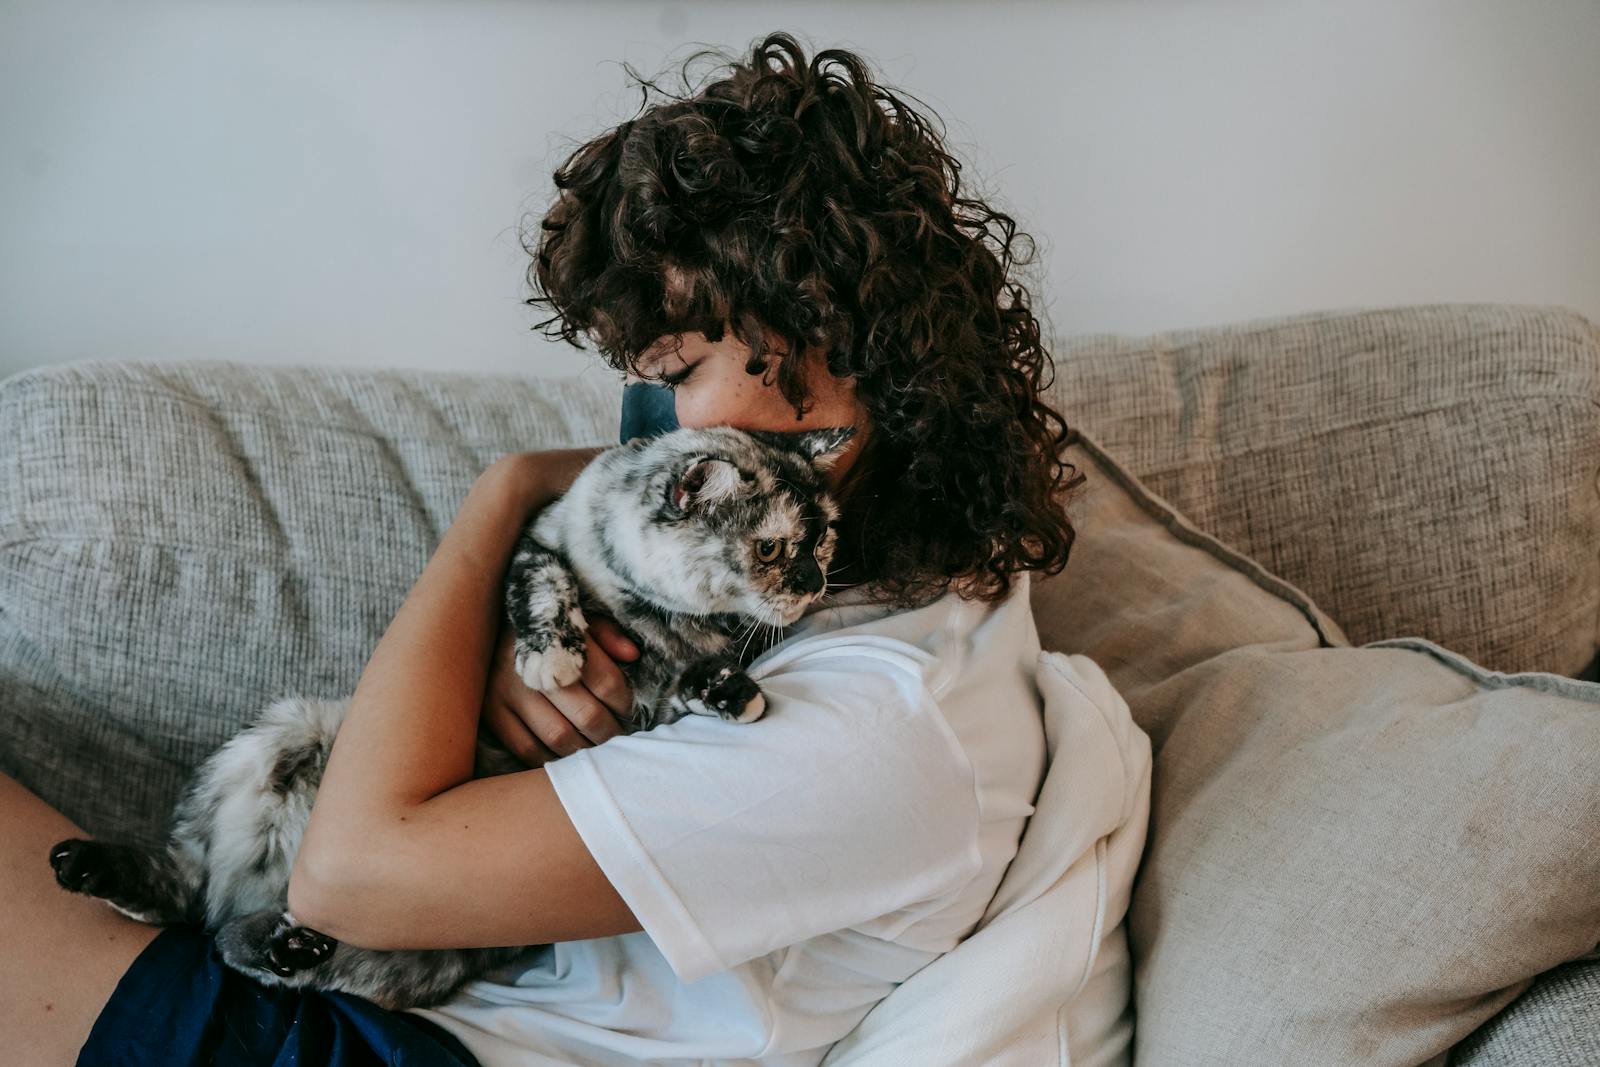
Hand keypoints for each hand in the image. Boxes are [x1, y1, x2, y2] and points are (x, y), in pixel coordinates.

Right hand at [482, 616, 639, 766]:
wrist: (481, 620)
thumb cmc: (544, 626)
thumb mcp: (576, 617)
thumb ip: (607, 633)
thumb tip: (632, 654)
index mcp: (558, 639)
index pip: (606, 681)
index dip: (625, 703)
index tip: (632, 712)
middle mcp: (532, 668)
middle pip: (586, 714)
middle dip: (610, 732)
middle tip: (621, 738)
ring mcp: (507, 692)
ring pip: (558, 736)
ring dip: (586, 750)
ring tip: (600, 751)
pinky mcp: (491, 712)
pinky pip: (526, 749)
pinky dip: (552, 760)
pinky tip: (567, 758)